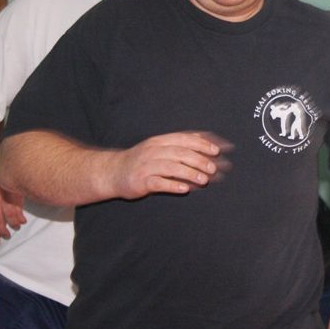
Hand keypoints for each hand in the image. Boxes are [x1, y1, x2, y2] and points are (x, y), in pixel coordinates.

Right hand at [106, 131, 232, 199]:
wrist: (113, 172)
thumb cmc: (142, 160)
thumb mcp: (159, 147)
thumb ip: (180, 143)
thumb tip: (206, 139)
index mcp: (160, 141)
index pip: (184, 139)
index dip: (201, 144)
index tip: (217, 150)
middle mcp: (153, 151)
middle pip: (180, 153)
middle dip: (199, 159)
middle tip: (213, 168)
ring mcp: (146, 166)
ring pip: (171, 167)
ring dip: (189, 173)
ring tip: (204, 180)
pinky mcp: (141, 181)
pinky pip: (158, 183)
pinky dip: (172, 185)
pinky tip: (184, 189)